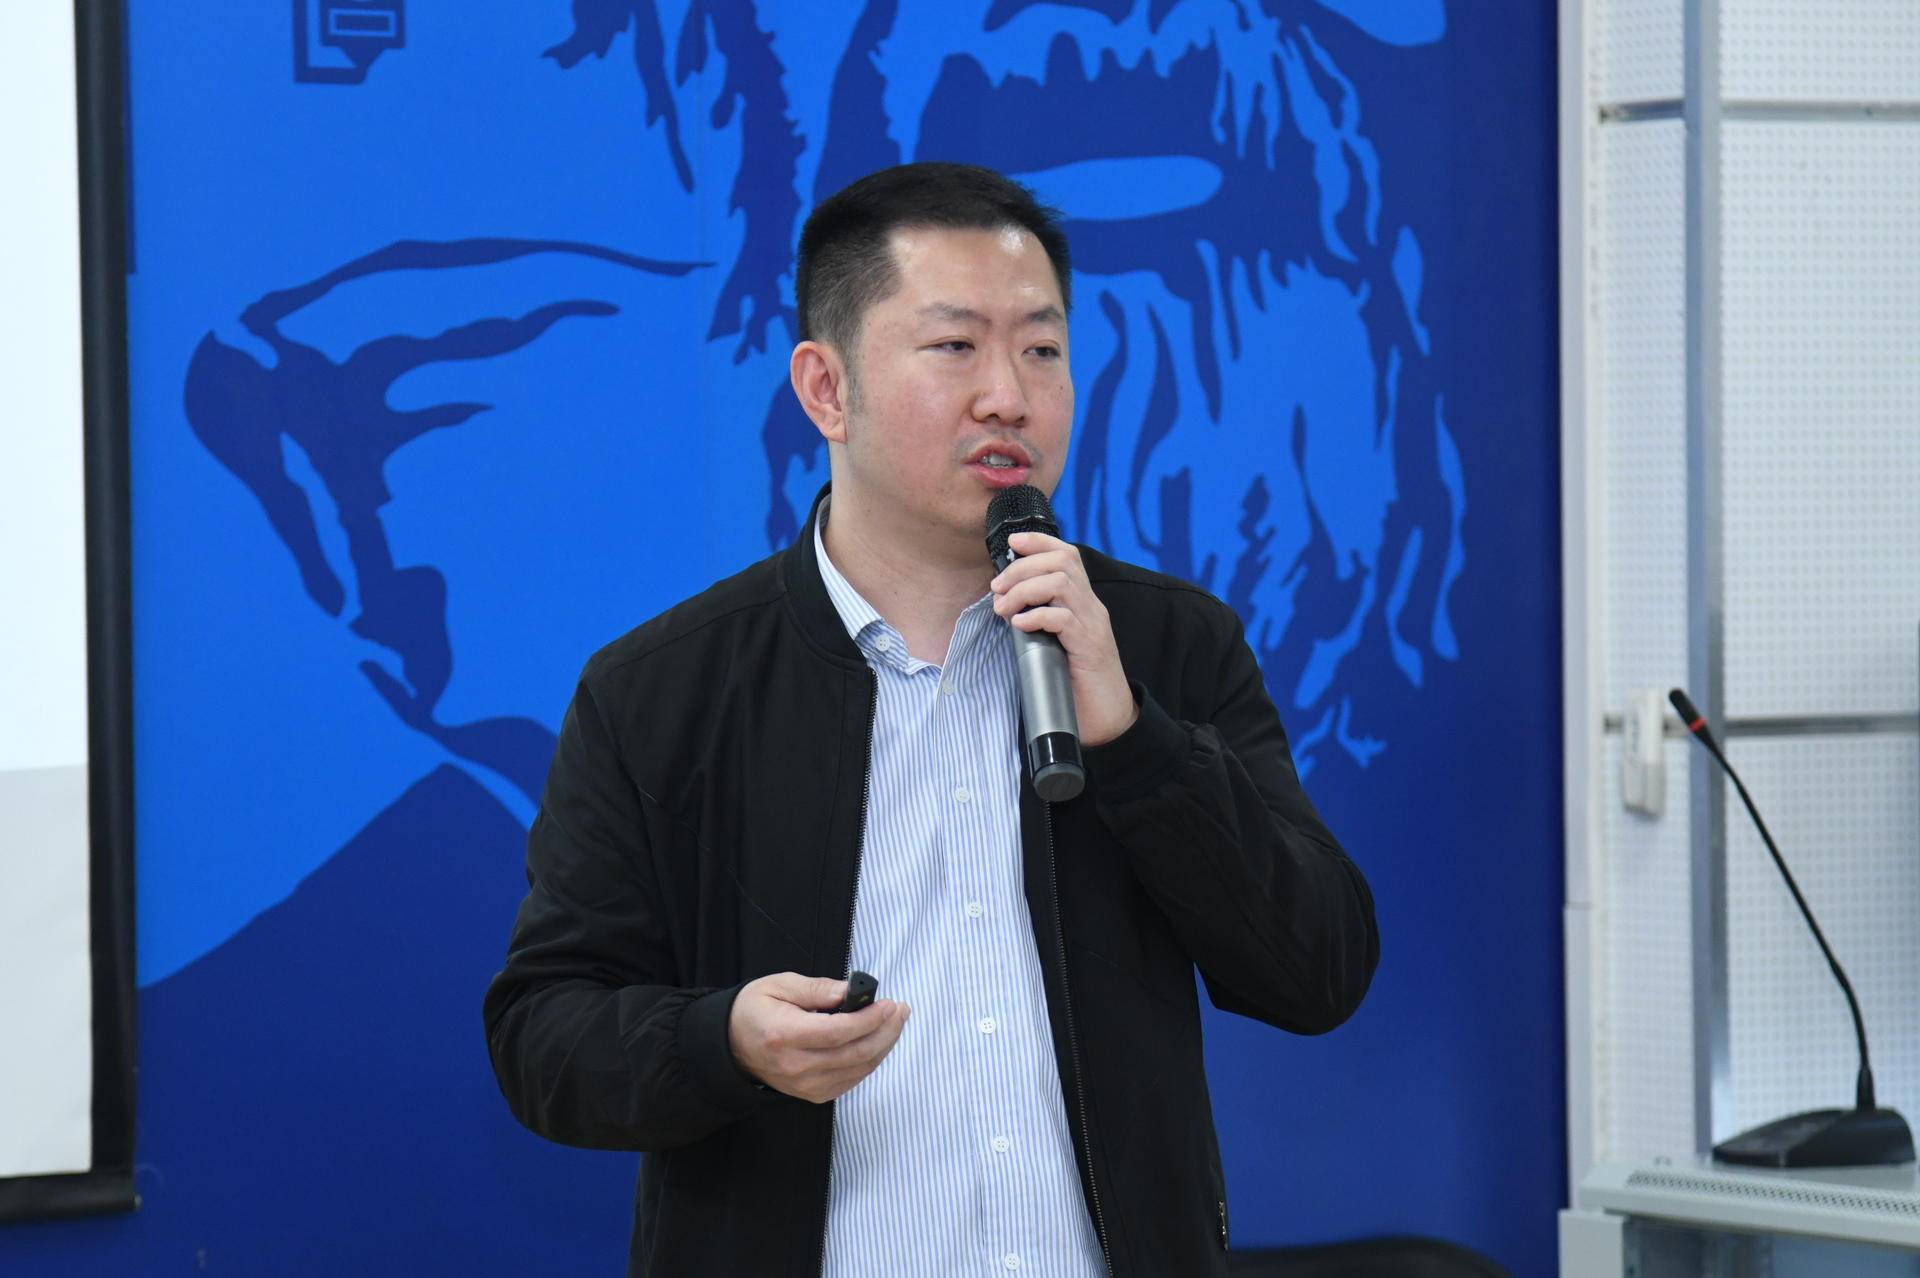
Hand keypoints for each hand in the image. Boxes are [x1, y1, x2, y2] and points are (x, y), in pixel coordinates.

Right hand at [727, 973, 909, 1103]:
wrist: (731, 1046)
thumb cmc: (754, 1010)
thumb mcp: (779, 986)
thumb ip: (816, 989)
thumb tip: (849, 991)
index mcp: (785, 1036)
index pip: (839, 1032)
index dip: (870, 1019)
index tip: (888, 1003)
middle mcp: (797, 1066)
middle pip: (855, 1053)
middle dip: (886, 1030)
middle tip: (900, 1010)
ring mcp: (805, 1085)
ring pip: (859, 1069)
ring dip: (884, 1045)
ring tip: (895, 1022)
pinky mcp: (813, 1094)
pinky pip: (852, 1080)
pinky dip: (870, 1061)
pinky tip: (878, 1042)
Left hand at [990, 531, 1139, 746]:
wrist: (1108, 719)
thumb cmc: (1076, 683)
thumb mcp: (1055, 642)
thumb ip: (1040, 620)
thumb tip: (1006, 605)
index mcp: (1083, 603)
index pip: (1067, 555)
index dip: (1040, 542)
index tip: (1012, 543)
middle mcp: (1091, 607)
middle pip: (1061, 562)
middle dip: (1022, 568)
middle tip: (997, 588)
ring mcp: (1093, 625)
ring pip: (1061, 583)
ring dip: (1025, 590)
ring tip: (1004, 608)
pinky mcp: (1089, 647)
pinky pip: (1063, 618)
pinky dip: (1037, 616)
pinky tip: (1020, 625)